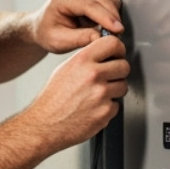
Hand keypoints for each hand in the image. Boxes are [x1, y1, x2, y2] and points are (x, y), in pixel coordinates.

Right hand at [23, 33, 128, 149]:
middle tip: (109, 78)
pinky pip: (116, 105)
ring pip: (123, 86)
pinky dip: (108, 108)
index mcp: (82, 61)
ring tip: (96, 95)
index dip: (119, 49)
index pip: (113, 44)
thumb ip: (86, 59)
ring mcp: (101, 94)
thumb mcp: (65, 69)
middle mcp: (93, 75)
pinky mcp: (105, 112)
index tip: (117, 55)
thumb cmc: (52, 100)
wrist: (45, 125)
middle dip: (118, 72)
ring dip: (114, 91)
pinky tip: (93, 108)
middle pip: (124, 66)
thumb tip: (104, 55)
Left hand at [30, 0, 122, 53]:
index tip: (118, 30)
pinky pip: (108, 0)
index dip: (106, 17)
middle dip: (113, 17)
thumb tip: (101, 37)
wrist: (41, 27)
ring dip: (113, 15)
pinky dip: (111, 13)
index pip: (90, 5)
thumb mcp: (59, 41)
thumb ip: (80, 38)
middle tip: (117, 36)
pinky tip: (104, 25)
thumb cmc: (47, 33)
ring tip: (108, 32)